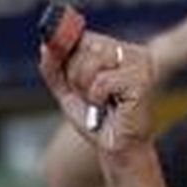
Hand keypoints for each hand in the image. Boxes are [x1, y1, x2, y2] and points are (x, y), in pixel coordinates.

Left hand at [38, 31, 157, 151]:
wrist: (116, 151)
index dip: (69, 55)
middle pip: (87, 46)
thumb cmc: (95, 121)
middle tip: (91, 97)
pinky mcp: (141, 80)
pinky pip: (102, 81)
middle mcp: (133, 52)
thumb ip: (55, 67)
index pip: (83, 36)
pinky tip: (110, 107)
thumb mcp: (67, 91)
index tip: (70, 75)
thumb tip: (45, 45)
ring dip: (87, 88)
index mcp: (118, 50)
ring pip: (93, 61)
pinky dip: (97, 98)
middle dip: (77, 76)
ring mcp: (140, 64)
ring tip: (100, 102)